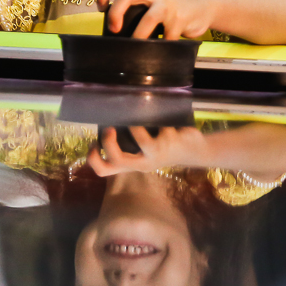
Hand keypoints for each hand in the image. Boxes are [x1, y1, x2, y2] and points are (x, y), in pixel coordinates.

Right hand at [87, 126, 209, 175]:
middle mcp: (143, 162)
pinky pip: (159, 122)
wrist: (194, 150)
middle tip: (109, 128)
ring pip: (142, 139)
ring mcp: (157, 153)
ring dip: (136, 124)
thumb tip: (107, 120)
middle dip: (108, 142)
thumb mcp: (144, 149)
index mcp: (132, 164)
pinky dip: (159, 114)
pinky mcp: (170, 140)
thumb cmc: (163, 146)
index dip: (93, 159)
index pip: (105, 171)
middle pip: (117, 159)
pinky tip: (164, 114)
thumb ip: (127, 143)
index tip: (92, 144)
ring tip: (138, 114)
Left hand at [97, 0, 214, 39]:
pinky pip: (167, 36)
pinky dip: (162, 46)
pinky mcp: (181, 19)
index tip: (101, 9)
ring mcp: (168, 4)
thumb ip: (134, 8)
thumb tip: (112, 31)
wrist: (202, 8)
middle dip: (115, 13)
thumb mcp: (151, 2)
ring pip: (149, 18)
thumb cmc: (170, 9)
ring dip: (139, 35)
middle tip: (114, 29)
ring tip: (136, 46)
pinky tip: (161, 49)